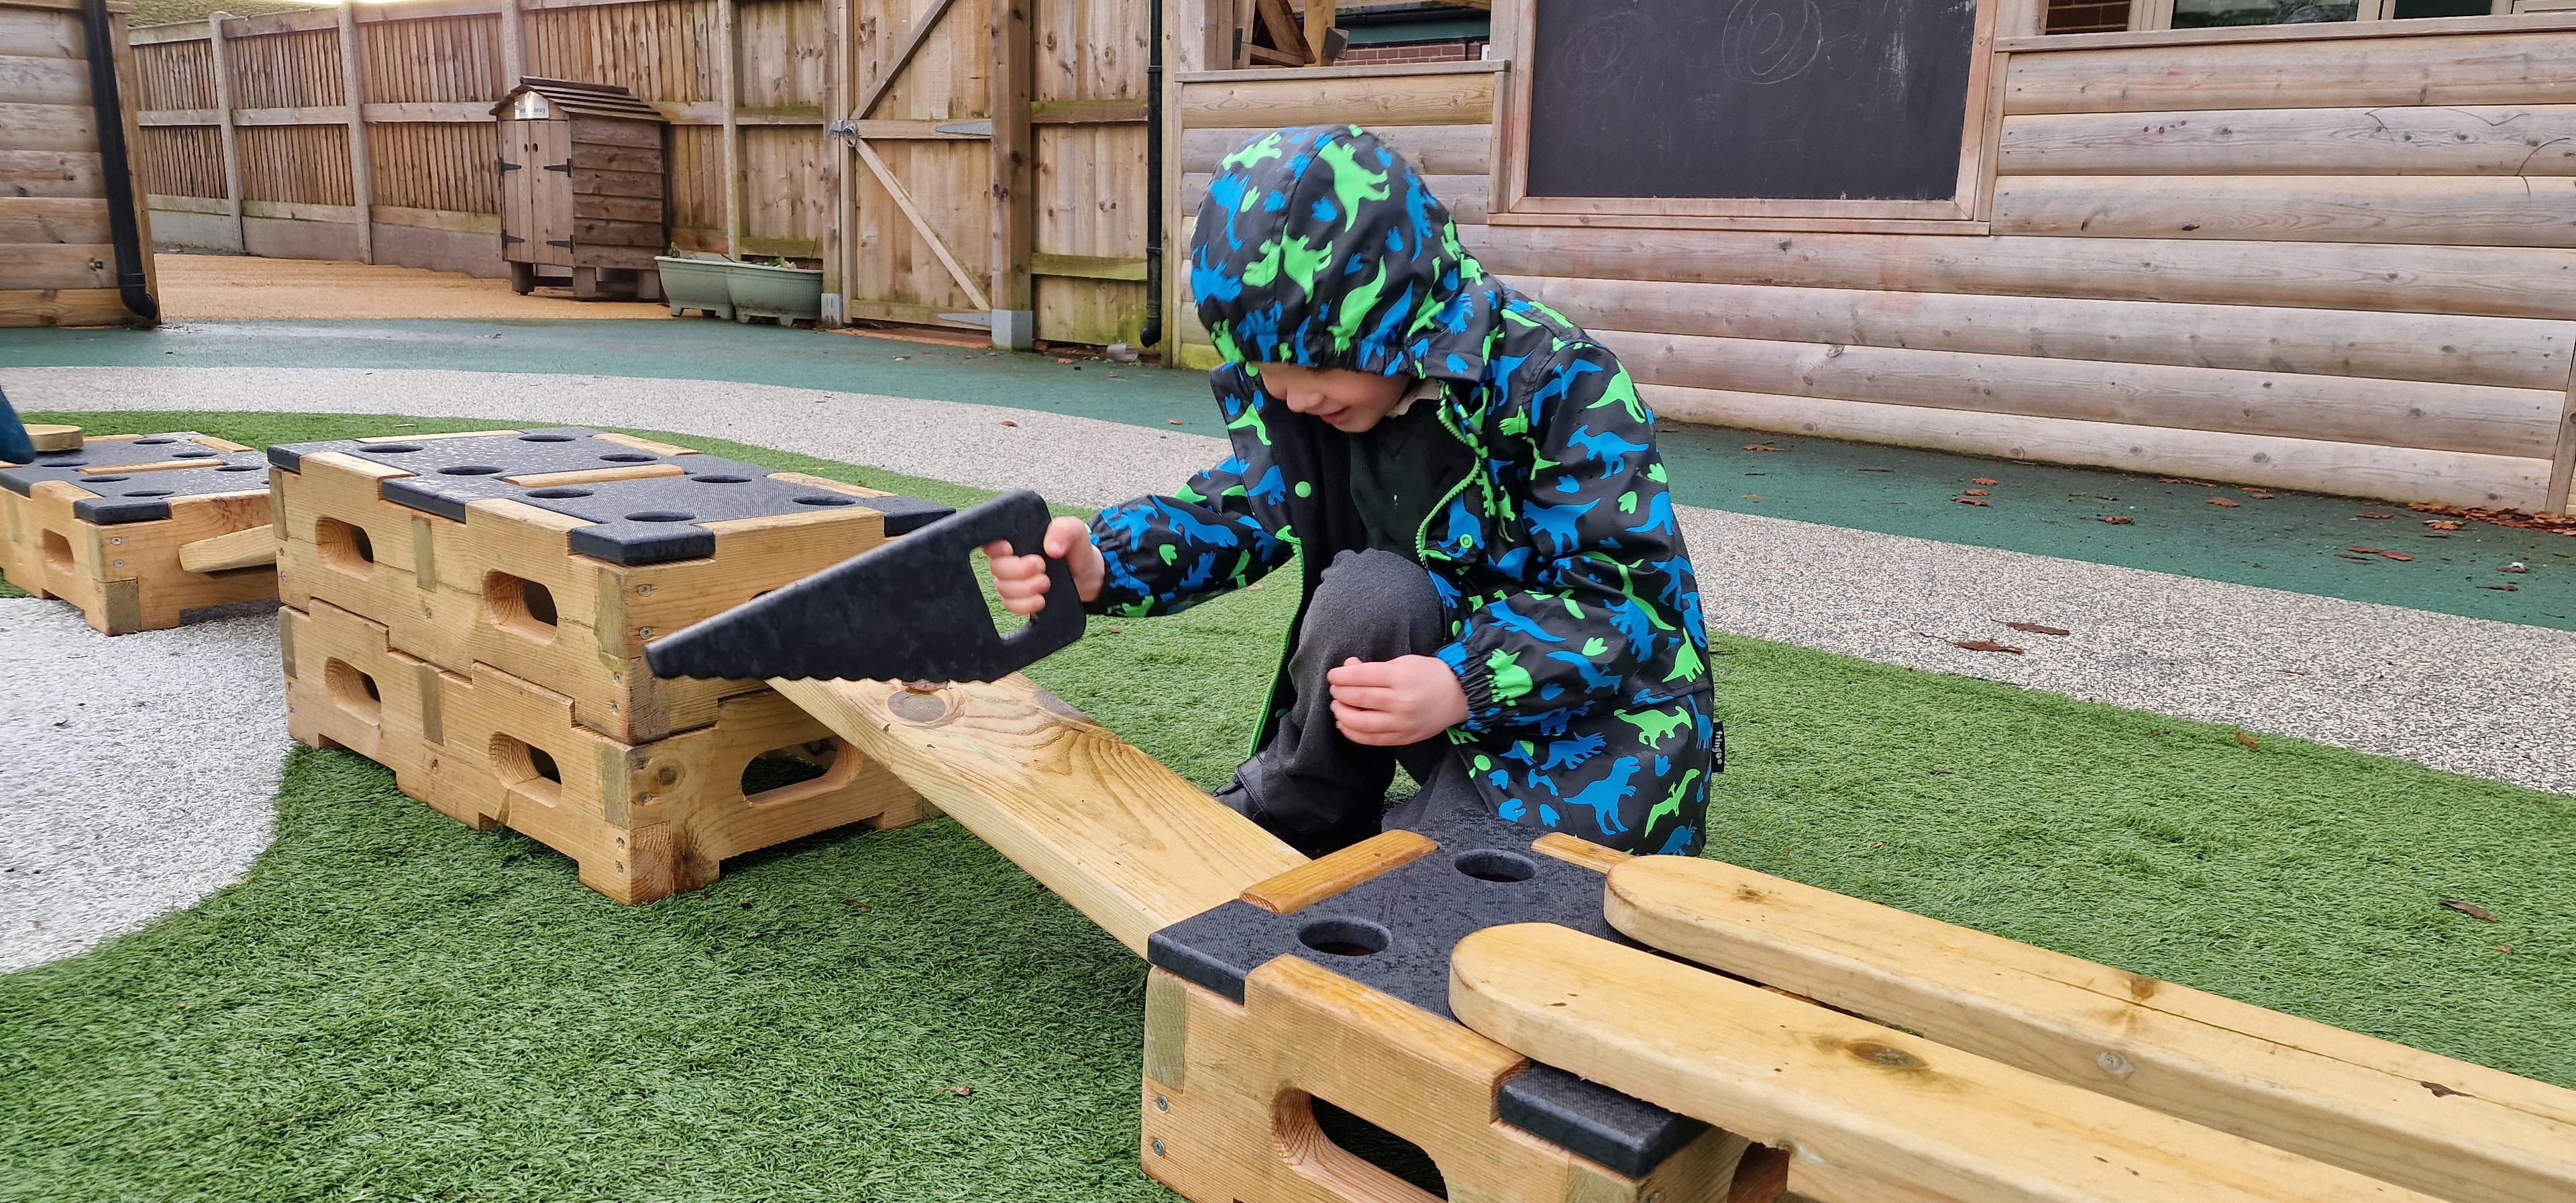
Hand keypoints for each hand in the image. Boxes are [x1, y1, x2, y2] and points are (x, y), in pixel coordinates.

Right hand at [984, 516, 1104, 615]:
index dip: (995, 548)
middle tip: (1041, 567)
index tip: (1011, 550)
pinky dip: (1025, 605)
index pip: (992, 542)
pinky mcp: (1020, 599)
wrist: (1086, 576)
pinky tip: (1041, 600)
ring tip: (1046, 583)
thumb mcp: (1075, 532)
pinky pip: (1010, 605)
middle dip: (1018, 570)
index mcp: (1018, 540)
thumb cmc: (1075, 550)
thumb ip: (1064, 530)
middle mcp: (1011, 560)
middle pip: (996, 567)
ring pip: (1003, 588)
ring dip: (1025, 588)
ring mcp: (1014, 581)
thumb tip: (1051, 547)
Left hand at [1327, 656, 1468, 746]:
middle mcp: (1400, 701)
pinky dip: (1353, 733)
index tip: (1333, 675)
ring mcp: (1402, 722)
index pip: (1360, 677)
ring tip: (1337, 707)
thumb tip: (1346, 668)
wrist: (1459, 695)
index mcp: (1400, 677)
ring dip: (1342, 714)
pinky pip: (1371, 740)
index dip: (1341, 676)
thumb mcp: (1403, 662)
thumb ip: (1373, 667)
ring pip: (1361, 723)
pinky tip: (1345, 725)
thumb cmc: (1429, 674)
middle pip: (1358, 699)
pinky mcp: (1404, 738)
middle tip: (1334, 690)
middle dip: (1339, 693)